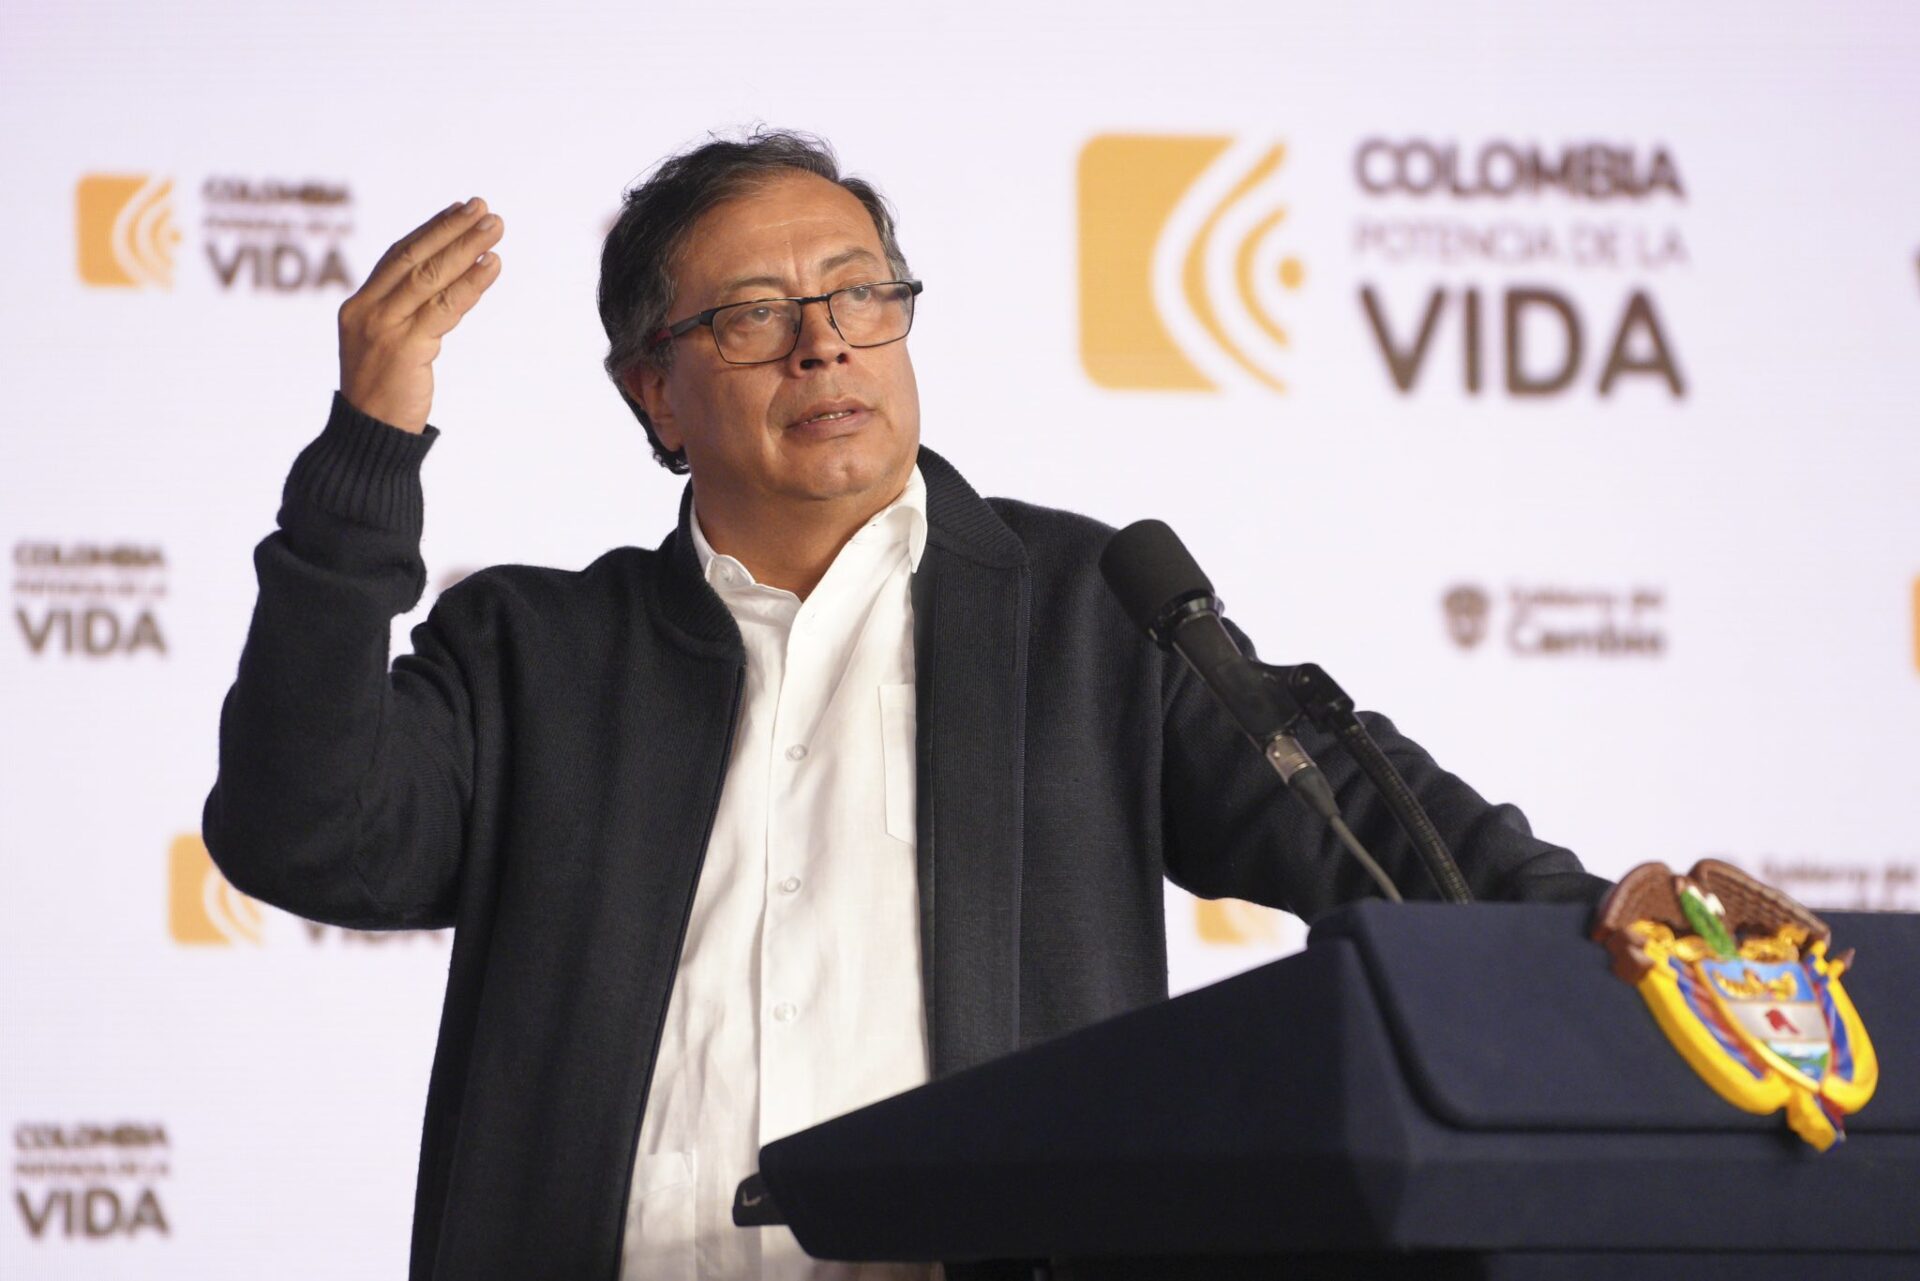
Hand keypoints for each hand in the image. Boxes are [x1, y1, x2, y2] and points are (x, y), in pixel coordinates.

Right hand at [337, 198, 504, 434]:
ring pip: (430, 276)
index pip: (398, 256)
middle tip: (485, 209)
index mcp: (358, 305)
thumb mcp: (385, 345)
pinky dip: (470, 283)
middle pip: (414, 257)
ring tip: (495, 228)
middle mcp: (366, 310)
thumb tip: (440, 285)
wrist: (368, 438)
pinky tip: (491, 265)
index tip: (459, 209)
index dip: (431, 230)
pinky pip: (444, 308)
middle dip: (452, 229)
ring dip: (466, 247)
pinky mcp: (405, 349)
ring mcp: (383, 328)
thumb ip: (404, 315)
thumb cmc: (383, 395)